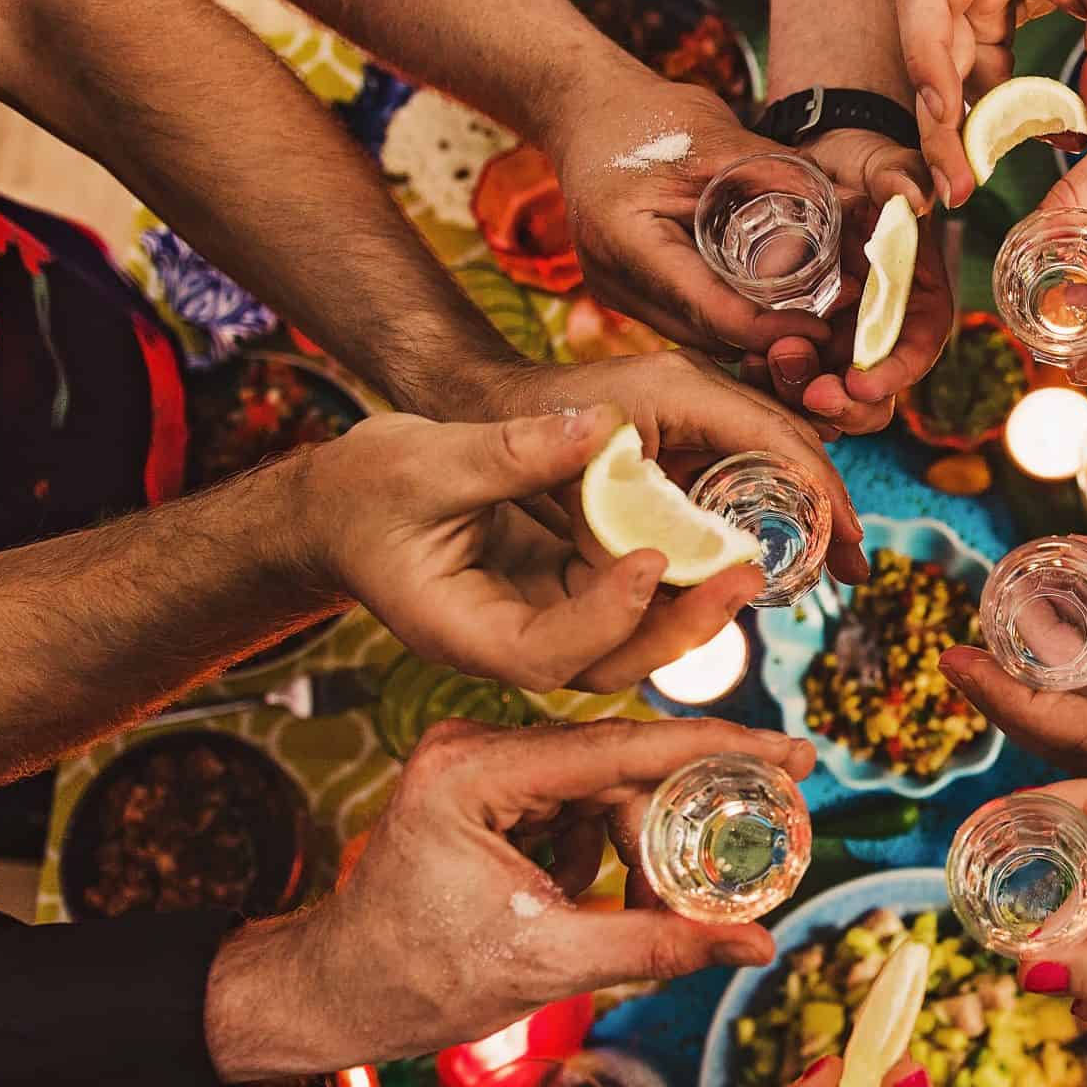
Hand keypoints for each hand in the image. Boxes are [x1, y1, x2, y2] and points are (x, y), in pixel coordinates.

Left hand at [205, 719, 812, 1077]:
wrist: (330, 997)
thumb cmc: (413, 982)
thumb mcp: (547, 965)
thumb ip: (659, 943)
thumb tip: (754, 945)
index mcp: (472, 773)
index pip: (620, 748)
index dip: (719, 752)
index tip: (793, 755)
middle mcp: (473, 746)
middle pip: (619, 770)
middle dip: (678, 827)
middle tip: (740, 871)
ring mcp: (478, 762)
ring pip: (604, 789)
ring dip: (639, 849)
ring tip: (650, 911)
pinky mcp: (485, 787)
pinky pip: (574, 804)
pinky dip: (602, 851)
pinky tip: (591, 900)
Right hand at [303, 407, 745, 695]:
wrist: (337, 509)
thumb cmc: (360, 492)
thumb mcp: (421, 461)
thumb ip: (510, 451)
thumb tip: (602, 426)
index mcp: (463, 632)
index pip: (546, 649)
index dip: (604, 614)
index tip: (651, 560)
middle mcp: (509, 644)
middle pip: (608, 661)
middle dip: (679, 626)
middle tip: (743, 574)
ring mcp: (540, 621)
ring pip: (629, 637)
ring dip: (689, 605)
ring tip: (749, 562)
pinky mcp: (561, 591)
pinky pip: (626, 596)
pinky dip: (671, 574)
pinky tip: (720, 540)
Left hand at [463, 348, 869, 585]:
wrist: (478, 405)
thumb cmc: (513, 432)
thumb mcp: (564, 471)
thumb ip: (635, 513)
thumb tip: (696, 561)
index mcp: (680, 389)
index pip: (776, 436)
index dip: (819, 492)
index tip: (849, 543)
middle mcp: (697, 389)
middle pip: (788, 443)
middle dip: (826, 507)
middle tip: (856, 566)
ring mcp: (692, 407)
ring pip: (772, 454)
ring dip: (804, 508)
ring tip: (836, 563)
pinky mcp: (682, 430)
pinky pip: (741, 464)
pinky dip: (768, 505)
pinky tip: (781, 548)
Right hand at [551, 78, 829, 356]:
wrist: (585, 113)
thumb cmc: (645, 117)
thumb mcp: (715, 135)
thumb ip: (779, 172)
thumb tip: (855, 205)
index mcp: (628, 240)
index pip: (711, 308)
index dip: (771, 328)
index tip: (823, 327)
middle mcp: (616, 279)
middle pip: (708, 333)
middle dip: (770, 336)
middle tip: (833, 322)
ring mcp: (617, 292)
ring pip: (699, 336)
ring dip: (751, 332)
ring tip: (811, 313)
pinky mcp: (627, 294)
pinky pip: (686, 322)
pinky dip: (727, 317)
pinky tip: (768, 303)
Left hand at [754, 128, 955, 436]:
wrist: (810, 161)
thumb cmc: (858, 162)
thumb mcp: (882, 163)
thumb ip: (901, 176)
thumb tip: (917, 198)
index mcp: (916, 294)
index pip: (919, 345)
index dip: (895, 372)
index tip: (861, 383)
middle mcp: (881, 324)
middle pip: (876, 388)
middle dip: (847, 403)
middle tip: (812, 396)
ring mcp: (841, 334)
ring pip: (830, 391)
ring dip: (801, 393)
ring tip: (767, 367)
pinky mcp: (803, 335)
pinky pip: (791, 374)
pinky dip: (772, 379)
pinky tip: (748, 363)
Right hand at [898, 0, 1086, 203]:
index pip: (925, 3)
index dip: (927, 63)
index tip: (946, 118)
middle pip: (928, 49)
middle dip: (938, 121)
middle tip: (954, 186)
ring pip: (949, 68)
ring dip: (959, 126)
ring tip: (969, 183)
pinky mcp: (990, 15)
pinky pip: (979, 69)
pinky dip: (991, 107)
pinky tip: (1005, 147)